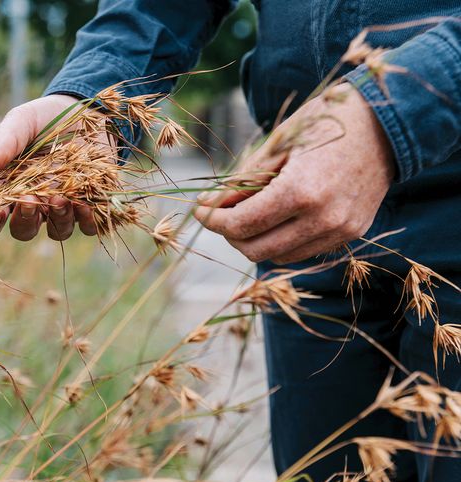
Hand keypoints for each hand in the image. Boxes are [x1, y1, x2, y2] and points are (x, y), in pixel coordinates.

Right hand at [0, 94, 99, 240]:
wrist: (87, 113)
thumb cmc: (45, 119)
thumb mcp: (22, 122)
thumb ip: (6, 141)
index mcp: (9, 188)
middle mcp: (35, 204)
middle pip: (23, 230)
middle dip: (25, 220)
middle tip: (29, 200)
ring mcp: (63, 208)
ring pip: (57, 231)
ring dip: (57, 220)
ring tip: (60, 199)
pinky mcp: (90, 205)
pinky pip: (88, 226)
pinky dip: (87, 220)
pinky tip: (87, 204)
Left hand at [194, 83, 394, 263]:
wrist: (386, 122)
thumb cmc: (325, 123)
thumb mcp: (276, 144)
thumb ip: (242, 181)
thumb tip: (210, 206)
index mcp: (301, 191)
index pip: (242, 225)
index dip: (213, 220)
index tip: (199, 209)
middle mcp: (323, 219)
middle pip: (256, 250)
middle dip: (230, 234)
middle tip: (219, 214)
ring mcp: (341, 231)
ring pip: (279, 257)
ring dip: (255, 241)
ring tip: (247, 213)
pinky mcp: (352, 234)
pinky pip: (303, 251)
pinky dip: (282, 241)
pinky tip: (276, 218)